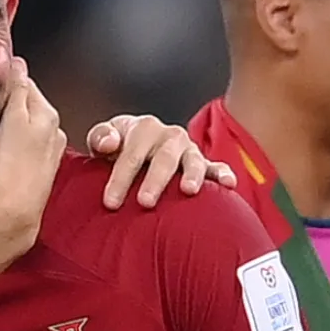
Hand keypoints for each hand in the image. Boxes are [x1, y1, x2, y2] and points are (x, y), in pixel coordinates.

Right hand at [0, 58, 64, 250]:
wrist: (14, 210)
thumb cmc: (12, 168)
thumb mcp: (12, 118)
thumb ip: (17, 89)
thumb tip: (18, 64)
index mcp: (48, 114)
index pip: (27, 83)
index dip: (6, 82)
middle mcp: (53, 131)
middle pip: (27, 105)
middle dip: (9, 103)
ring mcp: (47, 152)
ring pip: (25, 126)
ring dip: (10, 125)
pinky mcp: (39, 170)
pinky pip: (24, 146)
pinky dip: (12, 144)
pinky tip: (0, 152)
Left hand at [86, 116, 236, 209]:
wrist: (138, 144)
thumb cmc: (118, 146)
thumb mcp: (105, 137)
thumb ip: (101, 137)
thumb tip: (109, 144)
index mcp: (144, 128)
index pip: (131, 154)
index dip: (120, 178)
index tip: (110, 202)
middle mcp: (169, 136)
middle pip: (163, 158)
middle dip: (155, 180)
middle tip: (145, 202)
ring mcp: (188, 150)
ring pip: (193, 161)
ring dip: (191, 175)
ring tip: (188, 191)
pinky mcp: (203, 164)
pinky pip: (216, 168)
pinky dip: (223, 174)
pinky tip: (229, 184)